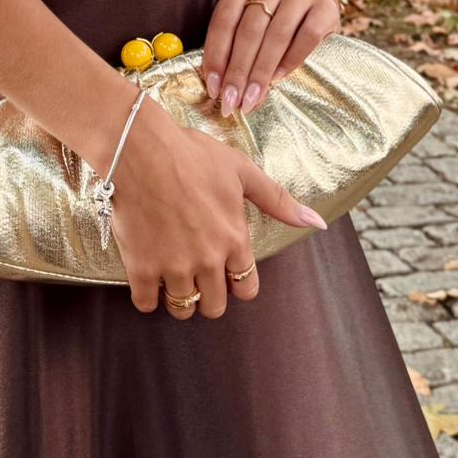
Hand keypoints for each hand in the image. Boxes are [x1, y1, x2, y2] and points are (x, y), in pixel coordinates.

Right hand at [109, 95, 327, 318]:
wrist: (142, 148)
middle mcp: (208, 261)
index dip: (237, 281)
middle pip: (215, 306)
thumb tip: (316, 223)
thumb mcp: (241, 171)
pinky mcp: (141, 267)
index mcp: (234, 240)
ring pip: (182, 309)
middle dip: (209, 294)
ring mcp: (173, 267)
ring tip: (172, 273)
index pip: (246, 287)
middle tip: (196, 272)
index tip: (225, 269)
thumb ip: (278, 201)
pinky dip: (147, 296)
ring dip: (179, 297)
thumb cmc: (192, 155)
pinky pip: (146, 304)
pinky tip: (148, 274)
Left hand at [200, 0, 341, 115]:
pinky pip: (306, 37)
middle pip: (249, 30)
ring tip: (251, 99)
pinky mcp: (325, 7)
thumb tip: (218, 83)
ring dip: (261, 72)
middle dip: (238, 71)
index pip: (224, 20)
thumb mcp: (250, 15)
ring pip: (276, 36)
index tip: (213, 87)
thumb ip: (234, 40)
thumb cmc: (275, 13)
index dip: (216, 55)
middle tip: (231, 102)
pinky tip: (278, 79)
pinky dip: (290, 61)